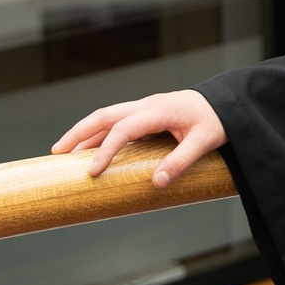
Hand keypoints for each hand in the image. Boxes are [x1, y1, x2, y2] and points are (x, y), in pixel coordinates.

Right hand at [52, 89, 226, 187]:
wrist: (228, 100)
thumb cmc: (217, 120)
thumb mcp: (205, 142)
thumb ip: (180, 162)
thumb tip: (155, 184)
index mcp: (158, 110)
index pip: (123, 129)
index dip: (105, 149)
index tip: (92, 171)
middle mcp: (146, 105)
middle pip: (104, 116)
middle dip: (78, 133)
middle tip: (56, 153)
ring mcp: (145, 107)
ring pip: (107, 116)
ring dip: (84, 132)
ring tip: (63, 152)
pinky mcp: (146, 114)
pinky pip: (117, 121)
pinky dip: (98, 132)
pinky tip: (89, 147)